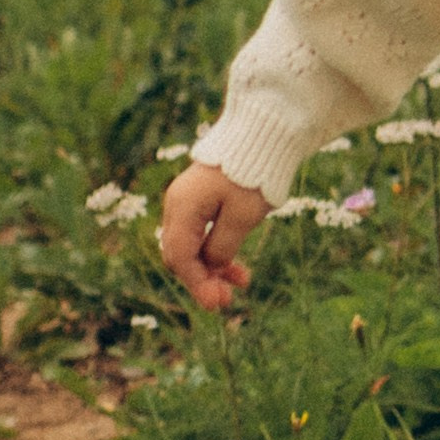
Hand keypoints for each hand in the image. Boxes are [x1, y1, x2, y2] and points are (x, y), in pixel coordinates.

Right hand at [160, 162, 269, 311]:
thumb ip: (222, 246)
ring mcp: (188, 202)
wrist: (261, 136)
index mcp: (183, 206)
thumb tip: (211, 267)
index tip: (217, 304)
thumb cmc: (253, 175)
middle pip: (181, 254)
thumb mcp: (243, 216)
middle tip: (227, 300)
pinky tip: (238, 269)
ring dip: (212, 268)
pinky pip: (202, 235)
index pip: (180, 256)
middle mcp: (178, 205)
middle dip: (202, 279)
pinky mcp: (201, 201)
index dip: (196, 283)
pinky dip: (217, 252)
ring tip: (240, 284)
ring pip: (192, 247)